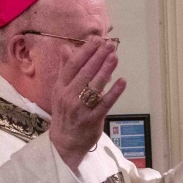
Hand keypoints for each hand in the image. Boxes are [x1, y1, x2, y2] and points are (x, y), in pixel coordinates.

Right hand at [49, 37, 125, 171]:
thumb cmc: (65, 113)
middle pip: (85, 73)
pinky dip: (113, 92)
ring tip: (115, 57)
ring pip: (94, 86)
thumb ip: (65, 69)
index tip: (96, 40)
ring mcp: (80, 108)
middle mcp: (69, 96)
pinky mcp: (92, 119)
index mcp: (60, 87)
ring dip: (105, 70)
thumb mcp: (60, 90)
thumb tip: (66, 48)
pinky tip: (122, 81)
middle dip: (98, 57)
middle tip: (109, 45)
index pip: (73, 65)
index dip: (85, 52)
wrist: (64, 142)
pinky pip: (104, 104)